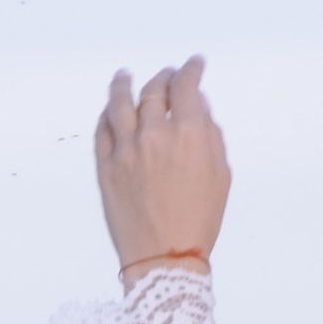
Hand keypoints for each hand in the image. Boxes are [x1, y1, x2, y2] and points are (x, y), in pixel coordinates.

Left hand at [96, 57, 230, 272]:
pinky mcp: (106, 167)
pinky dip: (107, 114)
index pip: (186, 85)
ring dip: (123, 84)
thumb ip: (211, 135)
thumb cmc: (199, 220)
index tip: (194, 65)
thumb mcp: (220, 175)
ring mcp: (126, 149)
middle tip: (167, 76)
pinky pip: (102, 130)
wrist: (165, 258)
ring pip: (119, 102)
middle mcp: (154, 134)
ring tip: (124, 76)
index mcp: (188, 133)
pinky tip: (109, 109)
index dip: (191, 69)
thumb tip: (199, 107)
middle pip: (154, 90)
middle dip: (163, 77)